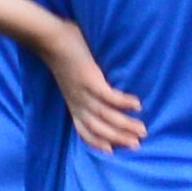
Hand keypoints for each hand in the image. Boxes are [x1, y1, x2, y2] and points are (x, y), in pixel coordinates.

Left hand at [41, 25, 145, 153]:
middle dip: (119, 138)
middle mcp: (78, 102)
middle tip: (137, 144)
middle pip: (99, 128)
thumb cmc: (63, 53)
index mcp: (73, 103)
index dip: (97, 143)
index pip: (84, 130)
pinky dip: (124, 103)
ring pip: (106, 116)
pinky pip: (109, 97)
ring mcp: (83, 93)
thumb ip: (84, 85)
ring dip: (125, 126)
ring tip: (142, 130)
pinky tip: (138, 105)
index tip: (113, 151)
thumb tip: (100, 84)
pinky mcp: (89, 80)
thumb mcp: (71, 78)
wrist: (49, 39)